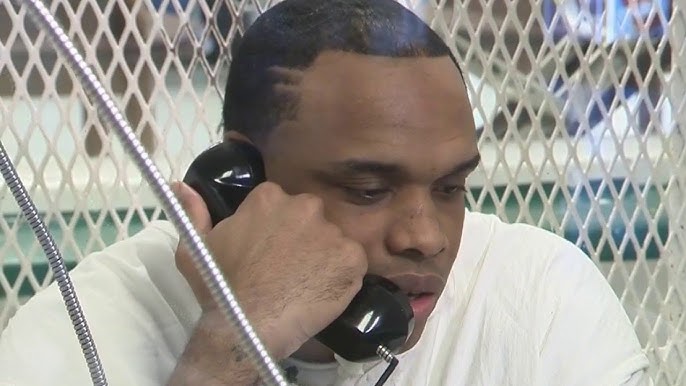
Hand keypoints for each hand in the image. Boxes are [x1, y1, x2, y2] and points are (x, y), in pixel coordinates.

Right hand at [172, 181, 367, 358]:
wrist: (249, 325)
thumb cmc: (221, 288)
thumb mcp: (195, 248)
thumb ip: (193, 212)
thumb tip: (182, 185)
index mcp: (269, 197)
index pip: (280, 204)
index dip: (276, 228)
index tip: (270, 248)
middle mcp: (304, 206)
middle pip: (311, 217)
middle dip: (304, 237)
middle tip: (290, 267)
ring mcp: (331, 231)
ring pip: (333, 239)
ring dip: (324, 257)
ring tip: (306, 283)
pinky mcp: (351, 257)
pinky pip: (353, 262)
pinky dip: (343, 276)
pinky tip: (324, 291)